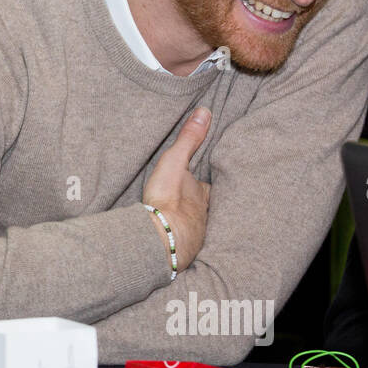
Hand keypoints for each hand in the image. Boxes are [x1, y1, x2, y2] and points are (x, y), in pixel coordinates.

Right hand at [142, 107, 212, 272]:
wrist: (160, 240)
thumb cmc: (168, 201)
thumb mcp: (175, 163)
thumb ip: (188, 139)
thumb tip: (205, 112)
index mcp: (203, 196)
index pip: (207, 189)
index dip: (203, 186)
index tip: (201, 185)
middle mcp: (204, 218)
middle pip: (204, 210)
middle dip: (199, 208)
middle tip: (194, 207)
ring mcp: (195, 238)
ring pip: (196, 229)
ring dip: (191, 227)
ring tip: (186, 226)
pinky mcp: (183, 255)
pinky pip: (184, 247)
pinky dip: (181, 245)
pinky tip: (176, 247)